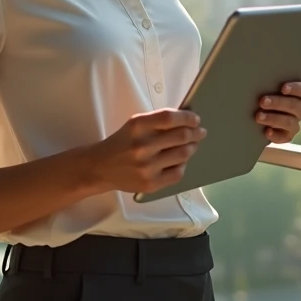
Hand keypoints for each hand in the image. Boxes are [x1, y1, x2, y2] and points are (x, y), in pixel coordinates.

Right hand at [89, 108, 205, 194]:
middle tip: (200, 132)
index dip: (187, 117)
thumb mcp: (134, 125)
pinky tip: (180, 161)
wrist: (100, 168)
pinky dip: (182, 165)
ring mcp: (147, 167)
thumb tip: (187, 120)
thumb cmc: (121, 143)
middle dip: (196, 133)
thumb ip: (158, 121)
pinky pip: (177, 173)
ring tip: (192, 145)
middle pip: (181, 136)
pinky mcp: (150, 183)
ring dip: (192, 147)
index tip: (196, 119)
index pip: (170, 118)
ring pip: (183, 154)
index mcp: (137, 126)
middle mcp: (142, 146)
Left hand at [256, 81, 300, 143]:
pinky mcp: (287, 135)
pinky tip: (266, 131)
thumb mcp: (269, 84)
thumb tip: (260, 76)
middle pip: (296, 106)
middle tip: (262, 101)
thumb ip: (270, 81)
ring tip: (258, 116)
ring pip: (290, 122)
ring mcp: (295, 122)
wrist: (257, 109)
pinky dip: (275, 135)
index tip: (283, 88)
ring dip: (273, 118)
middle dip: (278, 103)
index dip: (297, 89)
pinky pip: (284, 137)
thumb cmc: (265, 90)